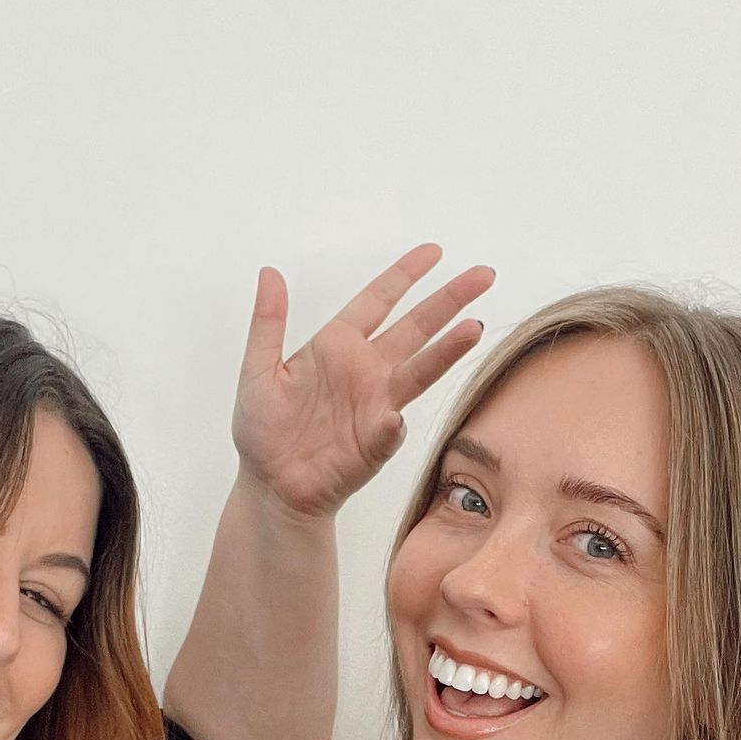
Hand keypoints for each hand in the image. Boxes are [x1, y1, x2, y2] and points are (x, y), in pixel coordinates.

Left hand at [232, 244, 493, 519]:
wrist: (272, 487)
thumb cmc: (263, 432)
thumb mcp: (258, 370)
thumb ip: (267, 323)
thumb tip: (270, 273)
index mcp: (336, 346)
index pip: (379, 300)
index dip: (406, 275)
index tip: (435, 252)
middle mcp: (365, 370)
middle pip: (416, 327)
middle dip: (449, 300)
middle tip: (482, 276)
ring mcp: (376, 404)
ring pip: (421, 370)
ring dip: (447, 350)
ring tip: (473, 327)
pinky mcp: (377, 442)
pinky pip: (390, 429)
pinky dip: (393, 423)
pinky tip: (393, 417)